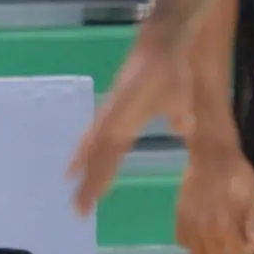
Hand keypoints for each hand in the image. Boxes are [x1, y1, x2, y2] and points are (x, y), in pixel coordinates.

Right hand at [68, 20, 189, 213]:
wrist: (159, 43)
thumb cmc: (171, 70)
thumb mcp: (180, 95)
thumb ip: (179, 114)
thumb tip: (183, 128)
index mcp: (125, 122)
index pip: (107, 158)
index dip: (97, 181)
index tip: (88, 204)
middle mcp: (111, 121)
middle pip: (94, 157)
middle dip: (86, 183)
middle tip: (77, 210)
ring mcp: (109, 113)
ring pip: (90, 144)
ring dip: (81, 164)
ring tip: (69, 181)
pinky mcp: (113, 106)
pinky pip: (94, 132)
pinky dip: (86, 146)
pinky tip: (84, 152)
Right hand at [173, 134, 253, 253]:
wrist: (212, 156)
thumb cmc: (238, 176)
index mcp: (224, 227)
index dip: (248, 251)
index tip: (252, 240)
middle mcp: (203, 230)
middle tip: (238, 242)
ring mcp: (189, 224)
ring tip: (220, 242)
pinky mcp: (179, 217)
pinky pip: (182, 242)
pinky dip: (193, 244)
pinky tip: (203, 234)